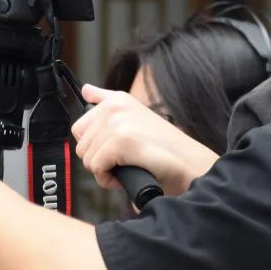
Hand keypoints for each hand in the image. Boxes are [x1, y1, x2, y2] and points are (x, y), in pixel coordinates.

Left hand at [72, 84, 219, 196]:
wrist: (190, 164)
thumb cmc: (164, 149)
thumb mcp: (135, 117)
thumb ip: (107, 102)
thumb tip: (85, 90)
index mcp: (117, 99)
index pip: (80, 127)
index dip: (96, 145)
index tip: (116, 150)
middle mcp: (115, 106)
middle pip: (81, 145)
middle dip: (99, 159)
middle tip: (124, 160)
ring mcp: (118, 122)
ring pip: (87, 158)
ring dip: (105, 171)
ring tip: (129, 166)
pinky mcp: (121, 140)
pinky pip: (97, 168)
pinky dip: (110, 180)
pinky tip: (129, 173)